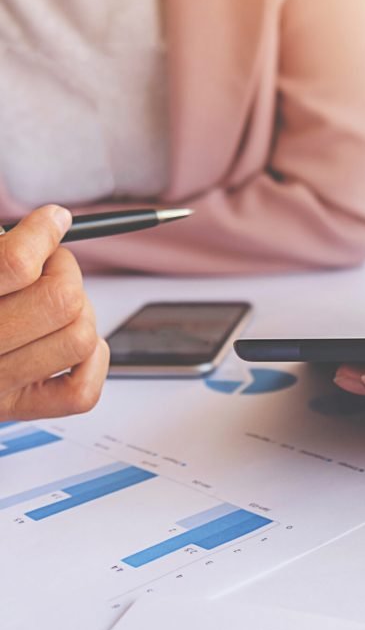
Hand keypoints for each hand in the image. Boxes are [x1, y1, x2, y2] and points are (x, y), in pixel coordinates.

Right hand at [0, 206, 108, 420]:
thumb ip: (3, 249)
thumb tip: (54, 220)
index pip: (17, 264)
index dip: (43, 233)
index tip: (51, 220)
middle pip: (61, 301)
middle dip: (64, 271)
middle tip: (47, 265)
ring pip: (79, 339)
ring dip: (80, 312)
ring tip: (51, 302)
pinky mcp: (13, 409)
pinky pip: (81, 392)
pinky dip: (90, 360)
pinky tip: (64, 338)